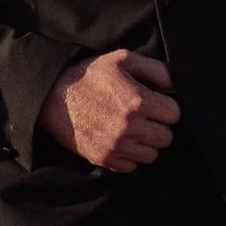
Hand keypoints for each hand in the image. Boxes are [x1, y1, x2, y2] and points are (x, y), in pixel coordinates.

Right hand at [40, 49, 179, 171]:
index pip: (174, 114)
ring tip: (134, 131)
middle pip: (166, 138)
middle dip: (159, 127)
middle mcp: (130, 126)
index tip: (156, 104)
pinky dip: (129, 156)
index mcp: (138, 100)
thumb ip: (154, 69)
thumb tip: (174, 85)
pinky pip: (131, 166)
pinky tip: (121, 142)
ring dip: (146, 144)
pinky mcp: (103, 158)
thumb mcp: (122, 59)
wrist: (52, 96)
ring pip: (151, 155)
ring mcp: (116, 145)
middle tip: (146, 119)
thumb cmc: (88, 75)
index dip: (167, 107)